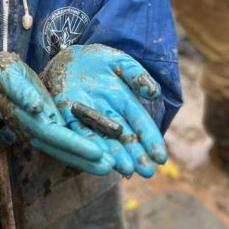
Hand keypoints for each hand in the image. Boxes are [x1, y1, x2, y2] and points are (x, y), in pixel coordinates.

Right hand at [0, 52, 113, 174]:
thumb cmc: (1, 73)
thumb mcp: (6, 74)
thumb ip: (20, 90)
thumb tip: (36, 106)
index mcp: (26, 117)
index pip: (53, 134)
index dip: (75, 144)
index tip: (98, 152)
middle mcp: (31, 129)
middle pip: (61, 148)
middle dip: (85, 159)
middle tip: (111, 167)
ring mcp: (37, 131)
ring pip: (63, 149)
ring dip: (85, 160)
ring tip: (110, 167)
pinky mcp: (43, 128)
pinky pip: (63, 142)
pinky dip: (79, 150)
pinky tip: (98, 153)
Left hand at [41, 44, 167, 178]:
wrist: (68, 57)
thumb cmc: (97, 60)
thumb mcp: (120, 62)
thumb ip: (137, 75)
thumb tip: (153, 93)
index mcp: (124, 101)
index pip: (140, 122)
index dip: (150, 139)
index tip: (161, 157)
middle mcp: (108, 114)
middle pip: (124, 137)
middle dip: (136, 154)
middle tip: (147, 172)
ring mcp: (88, 116)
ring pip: (104, 139)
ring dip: (114, 155)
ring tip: (127, 170)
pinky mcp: (67, 114)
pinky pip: (78, 130)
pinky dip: (87, 142)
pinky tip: (97, 155)